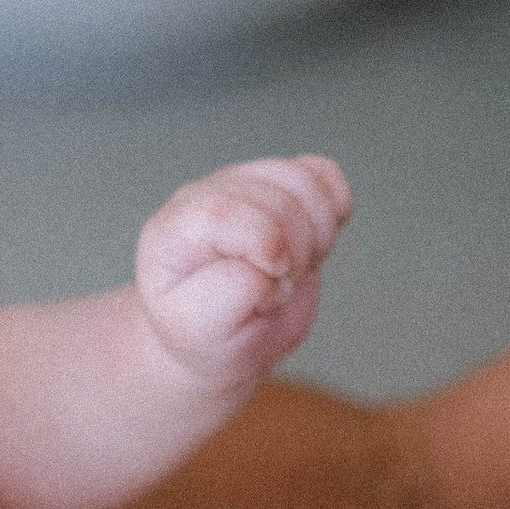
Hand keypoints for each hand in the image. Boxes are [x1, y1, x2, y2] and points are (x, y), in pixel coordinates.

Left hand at [133, 156, 351, 397]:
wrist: (219, 334)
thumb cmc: (205, 333)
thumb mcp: (204, 331)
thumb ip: (231, 293)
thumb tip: (266, 262)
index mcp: (175, 232)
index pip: (222, 211)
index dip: (266, 243)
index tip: (276, 282)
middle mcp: (207, 197)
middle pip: (275, 197)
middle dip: (298, 248)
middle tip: (282, 285)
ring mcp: (246, 186)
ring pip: (302, 179)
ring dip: (318, 230)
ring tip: (299, 266)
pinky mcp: (281, 187)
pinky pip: (322, 173)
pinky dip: (335, 207)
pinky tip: (317, 242)